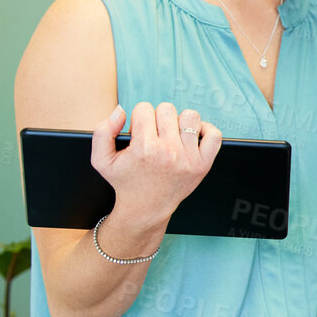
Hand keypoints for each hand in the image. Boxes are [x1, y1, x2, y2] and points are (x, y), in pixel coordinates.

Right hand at [90, 101, 220, 230]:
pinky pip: (214, 135)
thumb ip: (102, 130)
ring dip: (179, 122)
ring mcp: (188, 158)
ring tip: (172, 135)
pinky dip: (205, 130)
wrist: (146, 208)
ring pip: (190, 117)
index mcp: (144, 148)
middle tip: (154, 135)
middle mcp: (168, 152)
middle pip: (166, 110)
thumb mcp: (101, 159)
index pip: (144, 108)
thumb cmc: (125, 181)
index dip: (139, 118)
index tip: (139, 132)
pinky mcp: (203, 164)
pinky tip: (192, 136)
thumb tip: (121, 110)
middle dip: (157, 118)